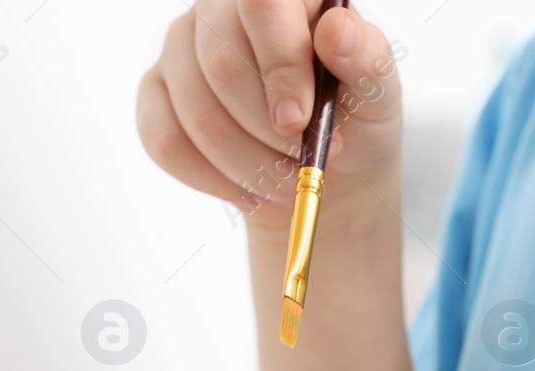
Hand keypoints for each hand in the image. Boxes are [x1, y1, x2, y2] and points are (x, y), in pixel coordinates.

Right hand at [136, 0, 402, 228]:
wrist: (322, 172)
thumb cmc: (353, 122)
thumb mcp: (377, 95)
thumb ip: (365, 60)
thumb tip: (337, 31)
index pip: (261, 4)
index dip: (277, 64)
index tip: (297, 121)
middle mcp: (223, 8)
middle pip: (222, 62)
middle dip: (265, 129)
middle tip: (300, 161)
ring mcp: (183, 46)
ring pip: (194, 109)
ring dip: (244, 162)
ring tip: (282, 179)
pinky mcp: (157, 91)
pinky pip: (164, 140)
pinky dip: (210, 178)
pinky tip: (245, 188)